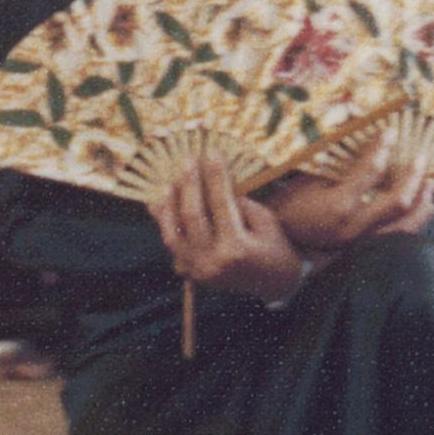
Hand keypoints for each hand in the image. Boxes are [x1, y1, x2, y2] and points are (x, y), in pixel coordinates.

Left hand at [153, 154, 305, 300]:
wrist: (274, 283)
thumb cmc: (274, 245)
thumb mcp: (264, 220)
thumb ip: (237, 202)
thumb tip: (211, 178)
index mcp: (237, 248)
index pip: (220, 202)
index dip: (215, 174)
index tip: (212, 151)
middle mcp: (213, 262)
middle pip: (192, 215)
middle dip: (189, 183)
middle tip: (188, 159)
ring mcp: (198, 271)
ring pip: (173, 233)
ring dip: (169, 204)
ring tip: (169, 181)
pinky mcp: (190, 273)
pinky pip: (173, 245)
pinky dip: (165, 223)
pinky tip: (160, 202)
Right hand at [261, 131, 433, 250]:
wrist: (278, 245)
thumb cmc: (288, 206)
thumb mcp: (306, 180)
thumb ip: (337, 165)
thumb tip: (364, 142)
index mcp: (338, 205)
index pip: (371, 171)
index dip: (382, 148)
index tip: (390, 131)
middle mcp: (355, 227)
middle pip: (398, 201)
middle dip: (413, 177)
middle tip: (420, 157)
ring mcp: (361, 242)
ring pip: (404, 225)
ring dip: (422, 203)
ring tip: (432, 185)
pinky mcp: (363, 250)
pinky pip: (396, 237)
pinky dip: (414, 222)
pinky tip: (425, 210)